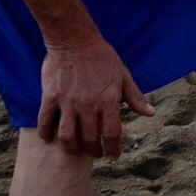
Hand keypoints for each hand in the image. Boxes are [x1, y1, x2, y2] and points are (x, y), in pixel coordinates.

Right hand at [36, 36, 154, 157]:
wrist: (74, 39)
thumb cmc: (102, 57)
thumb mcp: (123, 75)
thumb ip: (135, 97)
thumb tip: (150, 114)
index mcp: (109, 101)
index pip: (113, 134)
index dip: (114, 149)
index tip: (113, 155)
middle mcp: (88, 105)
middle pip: (90, 139)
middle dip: (94, 151)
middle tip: (95, 153)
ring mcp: (68, 102)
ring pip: (67, 136)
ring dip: (72, 148)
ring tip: (75, 150)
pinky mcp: (50, 97)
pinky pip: (45, 121)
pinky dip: (46, 134)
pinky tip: (49, 139)